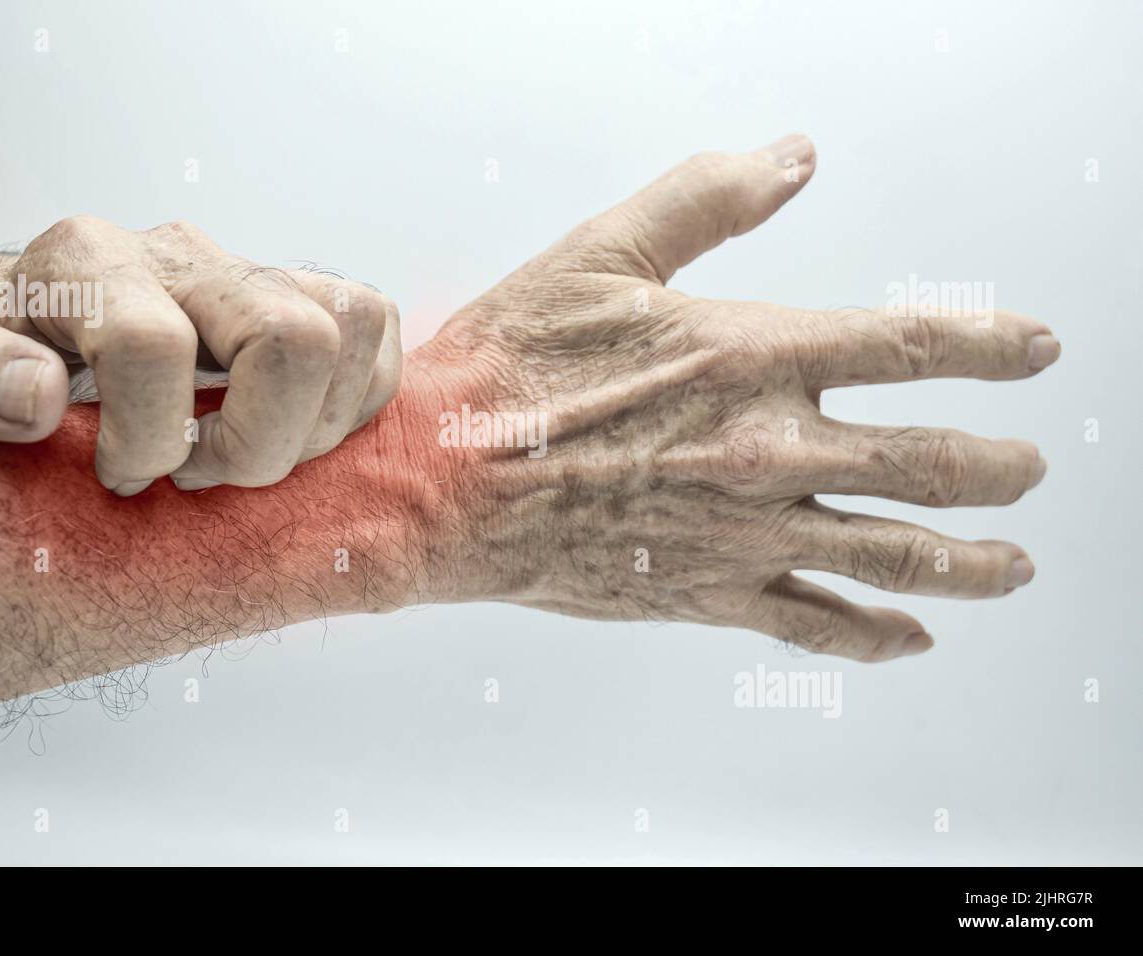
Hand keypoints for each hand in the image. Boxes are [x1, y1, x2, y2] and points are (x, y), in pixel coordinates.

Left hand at [0, 217, 401, 493]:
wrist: (39, 311)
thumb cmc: (0, 350)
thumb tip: (35, 398)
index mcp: (88, 263)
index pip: (154, 347)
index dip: (146, 439)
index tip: (120, 474)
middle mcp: (185, 256)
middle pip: (291, 335)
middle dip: (260, 441)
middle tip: (201, 472)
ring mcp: (255, 269)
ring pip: (350, 327)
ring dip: (317, 426)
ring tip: (249, 454)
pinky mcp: (306, 290)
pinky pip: (374, 331)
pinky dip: (356, 397)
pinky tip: (292, 430)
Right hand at [412, 134, 1058, 661]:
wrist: (436, 482)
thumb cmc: (505, 372)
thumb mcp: (599, 255)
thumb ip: (705, 200)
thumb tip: (791, 158)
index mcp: (750, 356)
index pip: (912, 346)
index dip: (991, 346)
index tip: (1034, 352)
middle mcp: (767, 450)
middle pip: (930, 464)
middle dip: (998, 469)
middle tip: (1028, 470)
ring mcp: (743, 532)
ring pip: (895, 557)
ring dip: (970, 563)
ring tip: (1012, 564)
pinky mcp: (704, 593)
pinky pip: (815, 624)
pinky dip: (875, 635)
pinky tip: (908, 637)